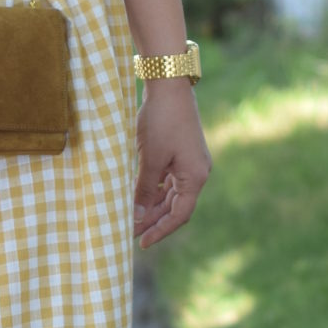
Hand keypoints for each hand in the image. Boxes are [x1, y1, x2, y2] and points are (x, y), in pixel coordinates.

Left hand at [133, 81, 210, 247]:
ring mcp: (191, 162)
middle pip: (176, 206)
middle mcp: (197, 172)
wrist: (169, 85)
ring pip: (172, 194)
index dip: (160, 230)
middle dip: (153, 220)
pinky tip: (139, 196)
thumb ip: (143, 190)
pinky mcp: (183, 153)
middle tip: (130, 232)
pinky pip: (170, 180)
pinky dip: (155, 190)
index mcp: (195, 177)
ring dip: (153, 207)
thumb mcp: (149, 158)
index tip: (141, 243)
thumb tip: (137, 217)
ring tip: (132, 218)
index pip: (179, 215)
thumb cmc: (160, 121)